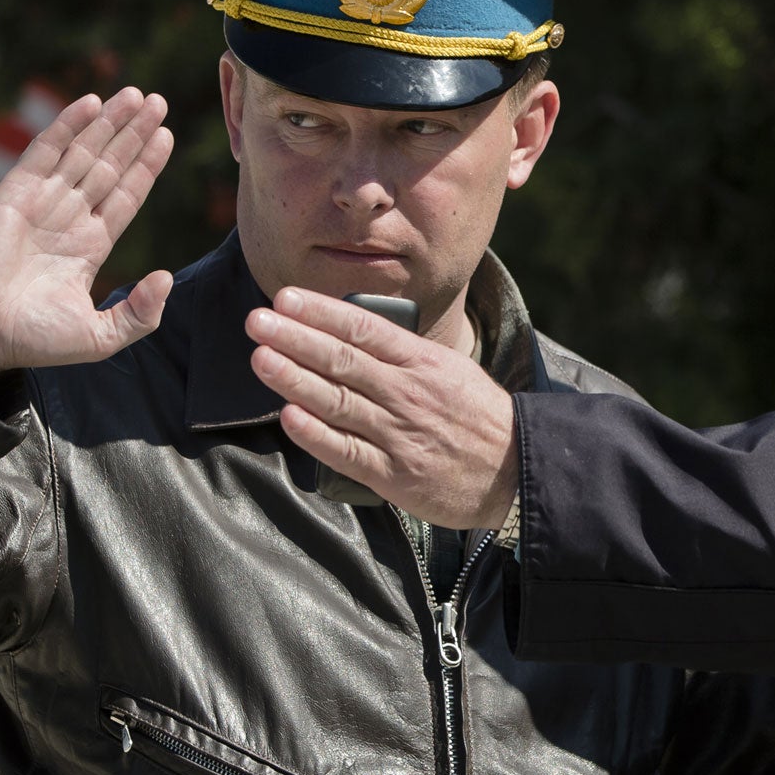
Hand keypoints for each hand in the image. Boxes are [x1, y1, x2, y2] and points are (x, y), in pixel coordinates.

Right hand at [0, 87, 176, 386]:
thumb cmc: (34, 339)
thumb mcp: (100, 337)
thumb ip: (139, 313)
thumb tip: (167, 277)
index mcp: (90, 246)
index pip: (126, 196)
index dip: (146, 165)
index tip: (166, 136)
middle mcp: (69, 218)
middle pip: (109, 165)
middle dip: (133, 134)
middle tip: (158, 102)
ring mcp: (42, 201)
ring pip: (83, 152)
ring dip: (109, 123)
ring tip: (135, 95)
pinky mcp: (14, 191)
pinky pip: (46, 150)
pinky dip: (68, 125)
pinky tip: (92, 102)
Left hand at [246, 288, 518, 529]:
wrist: (518, 470)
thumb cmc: (477, 416)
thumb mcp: (448, 369)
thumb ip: (402, 354)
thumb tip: (350, 332)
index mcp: (421, 361)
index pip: (362, 328)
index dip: (320, 312)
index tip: (285, 298)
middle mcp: (407, 393)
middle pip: (342, 359)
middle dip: (295, 338)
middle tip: (257, 321)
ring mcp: (399, 434)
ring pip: (338, 402)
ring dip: (295, 379)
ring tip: (261, 359)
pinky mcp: (394, 475)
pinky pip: (348, 452)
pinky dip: (316, 435)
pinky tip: (289, 417)